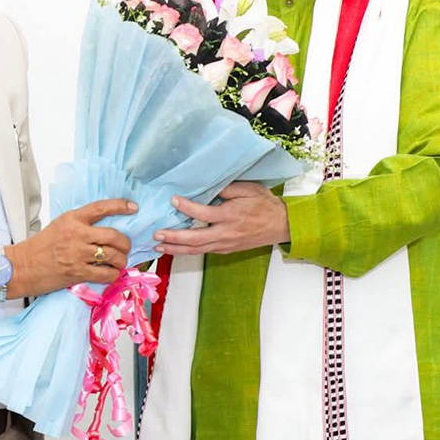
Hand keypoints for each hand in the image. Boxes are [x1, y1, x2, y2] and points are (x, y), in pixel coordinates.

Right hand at [7, 198, 131, 297]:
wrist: (22, 267)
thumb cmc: (40, 247)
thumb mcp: (60, 226)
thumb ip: (80, 225)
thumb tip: (104, 229)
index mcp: (72, 219)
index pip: (101, 208)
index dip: (120, 206)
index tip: (133, 207)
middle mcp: (77, 234)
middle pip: (113, 235)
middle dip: (125, 243)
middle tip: (125, 247)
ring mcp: (78, 254)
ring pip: (112, 255)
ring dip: (121, 260)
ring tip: (119, 262)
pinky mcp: (77, 272)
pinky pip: (105, 273)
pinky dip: (113, 274)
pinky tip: (111, 273)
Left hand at [153, 182, 288, 256]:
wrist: (282, 225)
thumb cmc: (265, 204)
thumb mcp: (248, 189)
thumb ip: (227, 189)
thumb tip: (208, 187)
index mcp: (230, 216)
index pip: (203, 213)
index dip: (186, 207)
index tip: (173, 200)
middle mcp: (225, 233)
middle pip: (194, 239)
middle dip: (173, 237)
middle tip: (157, 234)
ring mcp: (225, 244)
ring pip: (197, 250)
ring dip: (177, 249)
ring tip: (159, 247)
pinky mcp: (227, 249)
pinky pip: (204, 252)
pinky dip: (189, 251)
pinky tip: (177, 249)